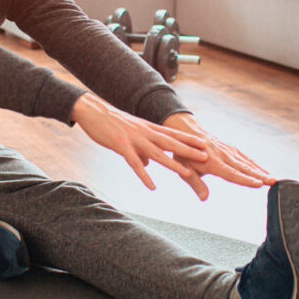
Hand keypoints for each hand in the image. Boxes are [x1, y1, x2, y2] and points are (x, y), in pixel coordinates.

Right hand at [70, 92, 209, 190]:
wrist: (93, 111)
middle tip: (206, 157)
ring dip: (173, 164)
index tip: (205, 144)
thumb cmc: (111, 124)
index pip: (172, 134)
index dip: (189, 139)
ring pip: (157, 153)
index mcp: (148, 129)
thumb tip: (146, 165)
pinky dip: (145, 175)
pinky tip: (152, 187)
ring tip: (188, 174)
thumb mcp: (130, 136)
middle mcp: (145, 132)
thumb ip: (141, 150)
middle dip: (189, 150)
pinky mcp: (121, 146)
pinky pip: (135, 163)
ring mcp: (134, 139)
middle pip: (171, 143)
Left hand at [163, 112, 275, 199]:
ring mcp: (228, 151)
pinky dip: (254, 164)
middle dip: (260, 176)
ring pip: (247, 163)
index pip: (232, 174)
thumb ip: (196, 184)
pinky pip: (244, 157)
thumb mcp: (184, 169)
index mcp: (213, 163)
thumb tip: (204, 198)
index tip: (258, 183)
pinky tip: (263, 170)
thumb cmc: (184, 153)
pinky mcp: (230, 148)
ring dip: (260, 171)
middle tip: (273, 182)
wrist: (186, 131)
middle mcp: (223, 156)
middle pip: (244, 168)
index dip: (246, 180)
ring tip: (272, 179)